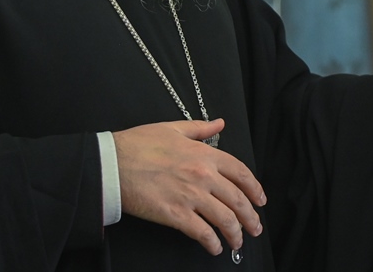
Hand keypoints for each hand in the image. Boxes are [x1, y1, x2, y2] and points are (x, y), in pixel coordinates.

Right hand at [113, 119, 266, 256]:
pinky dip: (213, 243)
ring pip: (225, 219)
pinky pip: (202, 233)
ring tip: (238, 242)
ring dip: (236, 233)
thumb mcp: (173, 129)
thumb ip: (200, 128)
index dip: (255, 189)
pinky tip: (215, 248)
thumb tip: (219, 123)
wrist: (112, 163)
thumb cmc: (138, 144)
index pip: (241, 173)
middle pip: (238, 199)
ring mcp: (191, 196)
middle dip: (251, 217)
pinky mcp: (176, 215)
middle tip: (255, 228)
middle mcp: (203, 175)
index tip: (260, 200)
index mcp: (205, 154)